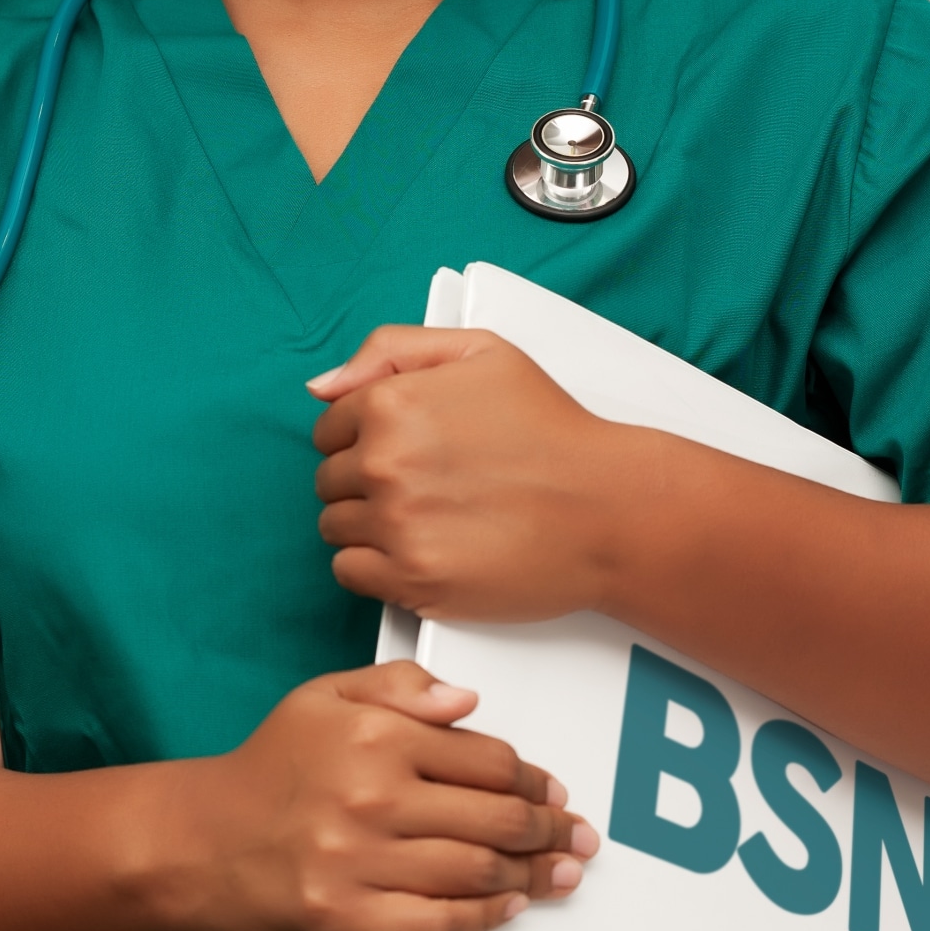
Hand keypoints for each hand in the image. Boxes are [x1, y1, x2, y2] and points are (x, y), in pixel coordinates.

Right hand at [172, 661, 597, 930]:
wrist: (202, 841)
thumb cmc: (268, 769)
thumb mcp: (324, 696)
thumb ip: (399, 687)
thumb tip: (466, 701)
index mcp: (374, 737)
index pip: (485, 759)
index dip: (531, 778)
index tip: (550, 789)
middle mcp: (371, 797)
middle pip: (494, 818)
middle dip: (548, 830)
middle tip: (574, 836)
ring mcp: (360, 863)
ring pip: (476, 871)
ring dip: (530, 875)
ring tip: (557, 873)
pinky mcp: (348, 917)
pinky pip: (438, 923)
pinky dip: (482, 917)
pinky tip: (505, 906)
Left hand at [309, 325, 637, 620]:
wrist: (608, 508)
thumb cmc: (552, 430)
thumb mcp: (480, 351)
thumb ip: (391, 350)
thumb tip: (321, 387)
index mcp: (392, 403)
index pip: (329, 429)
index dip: (364, 440)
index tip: (403, 451)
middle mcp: (385, 463)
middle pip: (329, 480)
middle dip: (367, 482)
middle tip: (424, 486)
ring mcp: (396, 525)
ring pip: (335, 528)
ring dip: (368, 525)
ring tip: (425, 518)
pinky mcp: (412, 580)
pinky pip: (349, 573)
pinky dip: (374, 566)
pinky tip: (417, 549)